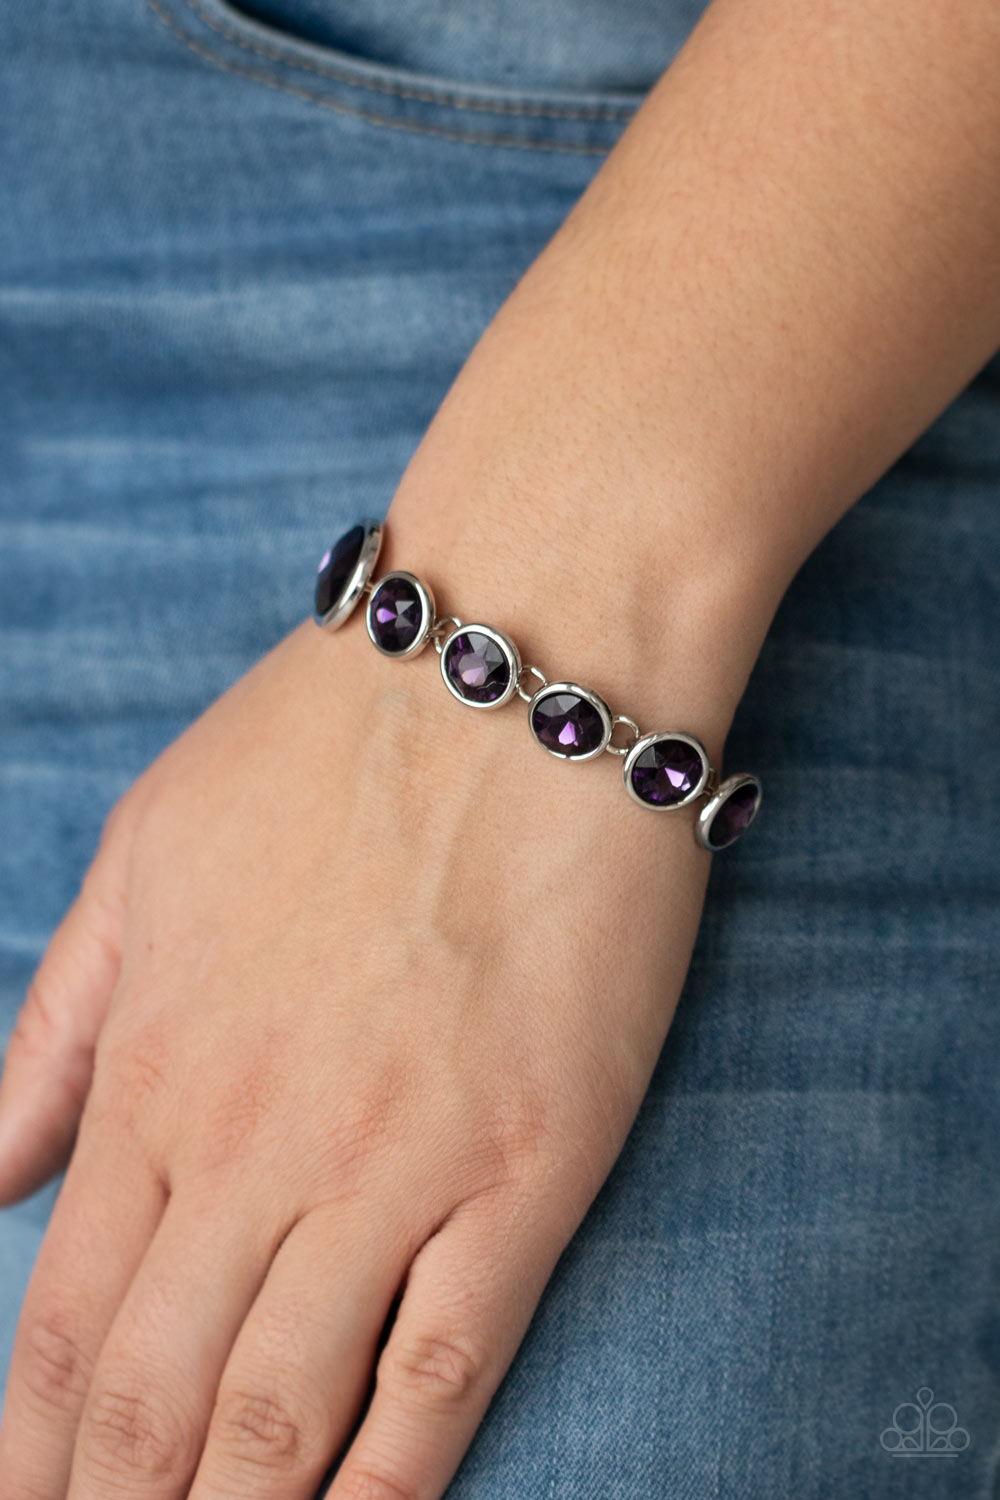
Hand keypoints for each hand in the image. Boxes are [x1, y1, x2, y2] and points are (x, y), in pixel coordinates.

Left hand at [0, 579, 720, 1498]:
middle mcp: (258, 1142)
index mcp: (159, 1069)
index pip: (65, 1320)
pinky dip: (391, 1482)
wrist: (514, 672)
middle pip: (157, 1394)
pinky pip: (444, 1366)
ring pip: (284, 1408)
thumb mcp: (146, 858)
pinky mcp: (530, 1165)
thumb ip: (59, 1029)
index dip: (33, 1449)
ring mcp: (398, 1163)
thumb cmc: (327, 745)